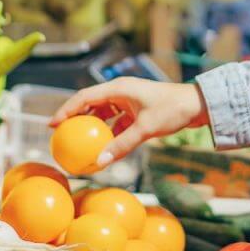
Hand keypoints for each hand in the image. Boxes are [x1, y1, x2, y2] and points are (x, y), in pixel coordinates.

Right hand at [50, 79, 208, 165]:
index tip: (52, 125)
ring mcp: (130, 100)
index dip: (66, 110)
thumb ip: (122, 145)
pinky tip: (104, 148)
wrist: (197, 105)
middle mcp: (121, 91)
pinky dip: (110, 133)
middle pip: (91, 103)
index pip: (84, 97)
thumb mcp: (145, 129)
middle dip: (75, 118)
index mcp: (119, 88)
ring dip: (93, 127)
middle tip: (60, 135)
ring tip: (79, 143)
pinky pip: (117, 121)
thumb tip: (99, 162)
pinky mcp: (138, 110)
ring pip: (104, 113)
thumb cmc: (173, 110)